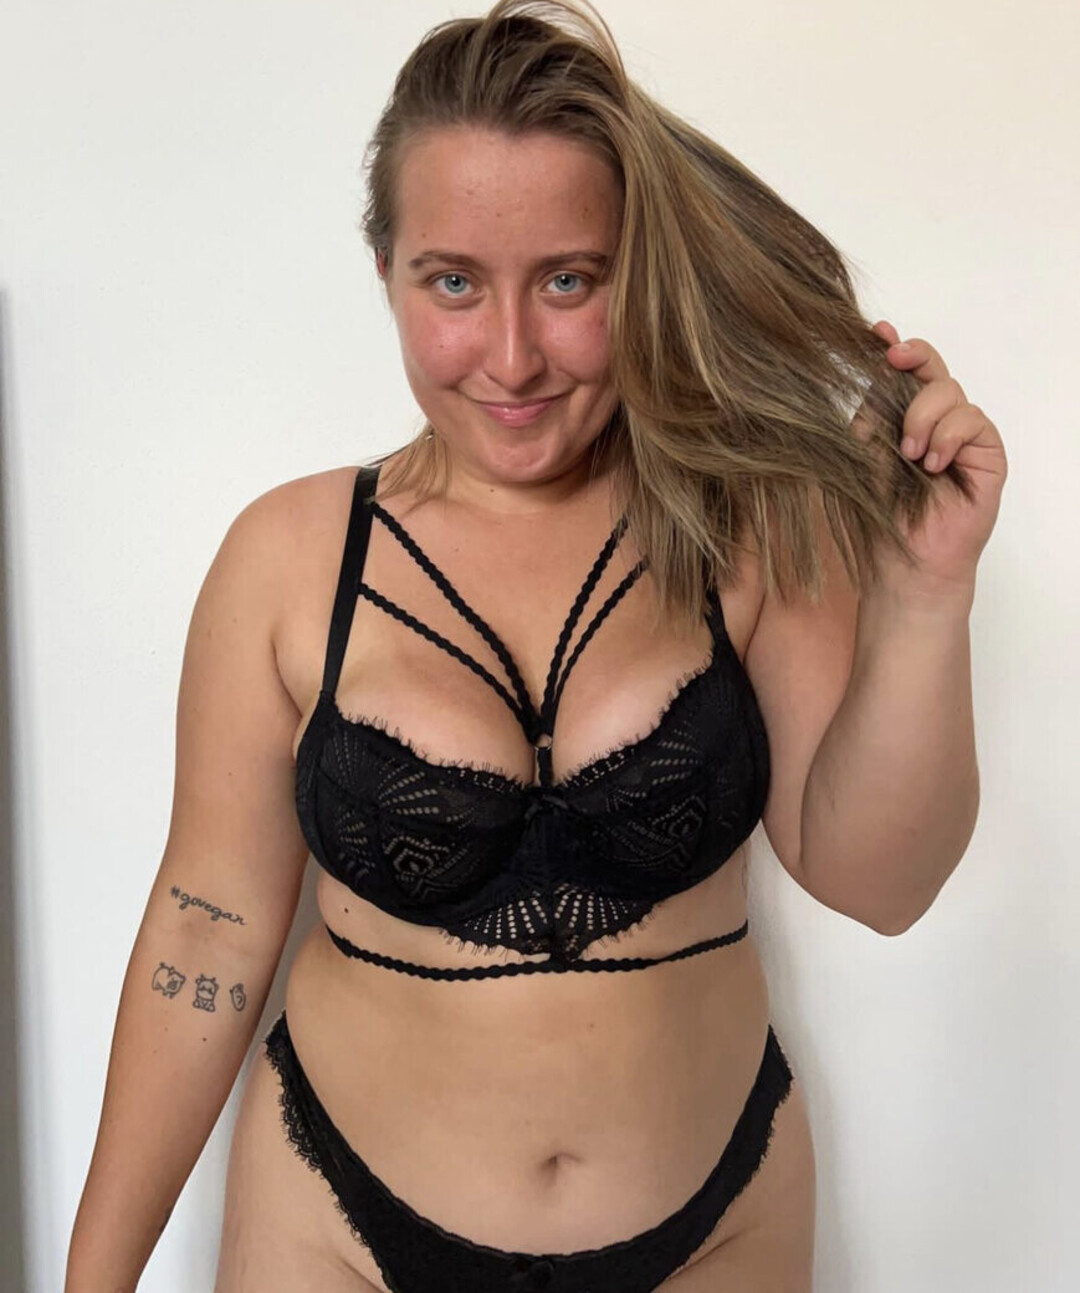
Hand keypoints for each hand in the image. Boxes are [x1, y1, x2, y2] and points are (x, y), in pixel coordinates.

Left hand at [867, 320, 1006, 598]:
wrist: (901, 560)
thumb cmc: (878, 514)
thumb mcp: (861, 455)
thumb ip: (870, 414)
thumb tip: (876, 370)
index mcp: (899, 419)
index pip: (902, 374)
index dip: (894, 348)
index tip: (877, 333)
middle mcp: (932, 422)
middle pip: (931, 370)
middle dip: (913, 357)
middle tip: (893, 357)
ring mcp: (961, 437)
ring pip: (950, 392)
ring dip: (923, 417)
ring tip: (910, 456)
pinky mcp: (986, 454)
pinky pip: (973, 420)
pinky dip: (949, 435)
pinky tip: (933, 464)